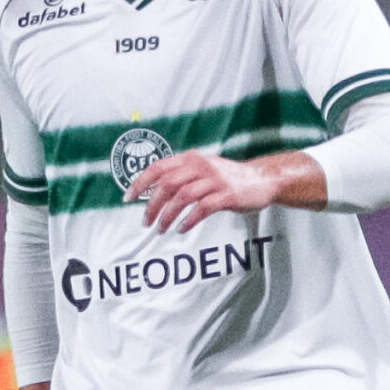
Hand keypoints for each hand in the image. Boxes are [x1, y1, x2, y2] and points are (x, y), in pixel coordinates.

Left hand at [126, 150, 290, 232]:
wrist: (263, 180)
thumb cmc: (228, 179)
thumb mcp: (202, 171)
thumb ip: (181, 177)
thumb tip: (154, 193)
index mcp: (190, 159)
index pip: (158, 168)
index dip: (140, 183)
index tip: (126, 198)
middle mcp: (200, 166)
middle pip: (167, 184)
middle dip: (152, 205)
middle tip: (145, 223)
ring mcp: (215, 180)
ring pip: (183, 197)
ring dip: (168, 215)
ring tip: (161, 229)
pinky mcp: (227, 195)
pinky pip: (203, 208)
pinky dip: (189, 220)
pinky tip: (181, 229)